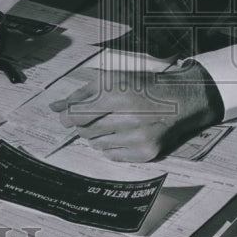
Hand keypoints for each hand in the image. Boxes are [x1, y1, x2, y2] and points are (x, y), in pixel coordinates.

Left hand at [50, 61, 223, 161]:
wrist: (181, 99)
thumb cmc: (143, 87)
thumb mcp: (112, 80)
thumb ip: (81, 94)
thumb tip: (54, 107)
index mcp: (116, 94)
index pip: (76, 114)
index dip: (67, 117)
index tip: (67, 117)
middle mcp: (127, 116)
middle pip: (85, 131)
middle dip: (84, 125)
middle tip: (96, 117)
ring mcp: (138, 137)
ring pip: (97, 145)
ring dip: (98, 136)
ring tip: (113, 124)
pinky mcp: (146, 152)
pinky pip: (113, 156)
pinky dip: (112, 147)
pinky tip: (124, 134)